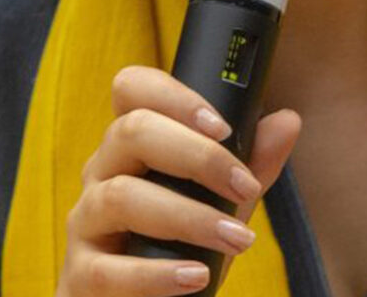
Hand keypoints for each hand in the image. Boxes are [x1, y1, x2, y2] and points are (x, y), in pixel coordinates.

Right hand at [57, 65, 299, 296]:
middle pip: (132, 131)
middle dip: (198, 156)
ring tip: (237, 239)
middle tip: (246, 186)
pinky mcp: (78, 278)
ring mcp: (85, 223)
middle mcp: (102, 172)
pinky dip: (157, 274)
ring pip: (122, 196)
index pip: (132, 88)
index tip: (224, 127)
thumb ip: (254, 163)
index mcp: (133, 143)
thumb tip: (288, 121)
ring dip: (188, 217)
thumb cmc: (181, 244)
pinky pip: (107, 271)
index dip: (175, 96)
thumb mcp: (224, 201)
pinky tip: (196, 276)